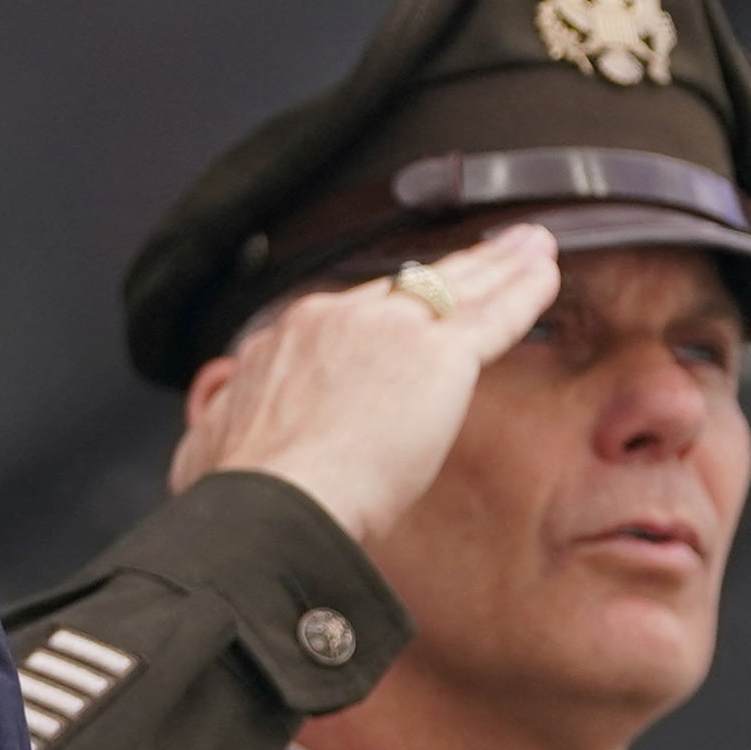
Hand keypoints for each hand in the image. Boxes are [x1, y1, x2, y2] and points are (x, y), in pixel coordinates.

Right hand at [167, 223, 560, 548]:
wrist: (271, 504)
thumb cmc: (237, 494)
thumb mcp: (206, 447)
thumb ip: (216, 422)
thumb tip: (205, 418)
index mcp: (286, 338)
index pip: (350, 312)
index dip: (388, 306)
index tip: (409, 302)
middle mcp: (336, 319)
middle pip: (408, 285)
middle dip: (454, 267)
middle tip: (493, 248)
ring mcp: (389, 331)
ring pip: (455, 286)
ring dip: (498, 264)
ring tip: (532, 245)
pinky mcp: (438, 356)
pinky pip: (492, 316)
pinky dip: (523, 292)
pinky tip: (544, 274)